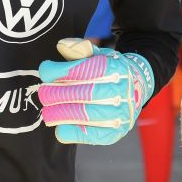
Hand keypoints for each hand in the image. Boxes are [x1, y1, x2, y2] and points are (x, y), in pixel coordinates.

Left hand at [37, 37, 153, 144]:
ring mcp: (120, 113)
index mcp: (115, 69)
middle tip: (43, 94)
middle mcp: (120, 91)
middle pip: (82, 94)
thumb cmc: (111, 70)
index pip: (83, 70)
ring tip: (47, 112)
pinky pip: (90, 135)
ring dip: (60, 114)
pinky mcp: (115, 132)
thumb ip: (80, 49)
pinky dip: (71, 132)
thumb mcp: (100, 54)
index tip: (45, 71)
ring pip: (84, 115)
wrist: (138, 87)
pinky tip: (60, 127)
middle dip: (57, 94)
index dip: (59, 71)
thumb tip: (62, 46)